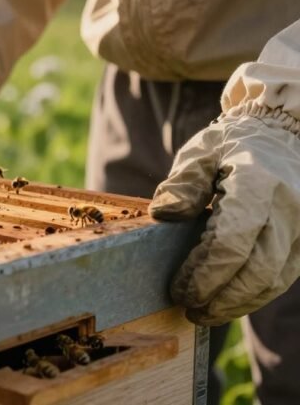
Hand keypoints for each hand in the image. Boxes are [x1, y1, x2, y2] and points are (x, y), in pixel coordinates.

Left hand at [149, 108, 299, 325]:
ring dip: (238, 303)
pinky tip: (229, 302)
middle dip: (220, 297)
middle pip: (256, 270)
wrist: (279, 136)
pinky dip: (256, 295)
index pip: (231, 243)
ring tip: (204, 313)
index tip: (178, 288)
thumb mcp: (201, 152)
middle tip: (188, 308)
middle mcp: (286, 210)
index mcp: (257, 186)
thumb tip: (163, 214)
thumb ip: (182, 183)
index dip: (203, 273)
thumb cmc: (232, 146)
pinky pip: (283, 276)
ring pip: (274, 280)